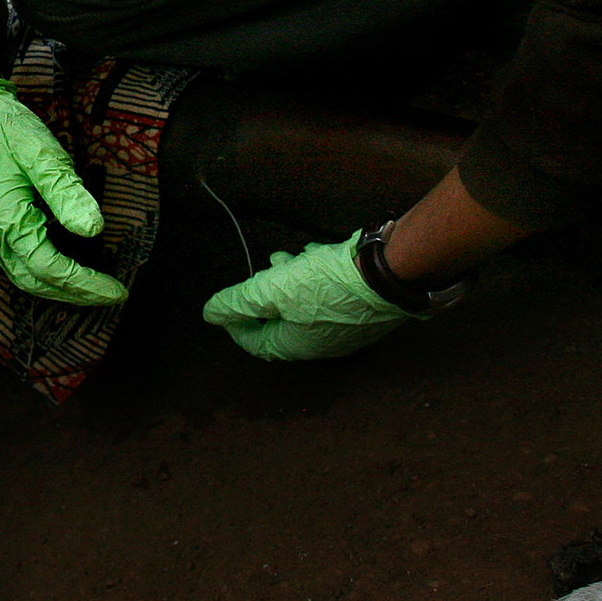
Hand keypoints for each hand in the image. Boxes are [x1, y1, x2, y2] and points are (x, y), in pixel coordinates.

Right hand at [0, 78, 126, 305]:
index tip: (116, 290)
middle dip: (76, 294)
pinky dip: (44, 273)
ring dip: (59, 287)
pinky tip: (66, 265)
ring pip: (24, 277)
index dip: (85, 283)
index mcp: (6, 219)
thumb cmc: (8, 131)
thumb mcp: (42, 154)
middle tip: (110, 295)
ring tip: (93, 287)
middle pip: (36, 282)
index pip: (50, 268)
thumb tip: (93, 229)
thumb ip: (66, 193)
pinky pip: (16, 263)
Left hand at [201, 234, 413, 359]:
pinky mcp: (363, 308)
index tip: (226, 308)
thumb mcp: (272, 289)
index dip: (236, 326)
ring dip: (290, 281)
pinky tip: (315, 254)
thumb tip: (211, 314)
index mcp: (298, 346)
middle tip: (260, 273)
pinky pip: (329, 295)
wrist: (390, 273)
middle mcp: (323, 343)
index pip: (257, 345)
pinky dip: (315, 276)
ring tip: (285, 258)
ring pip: (305, 305)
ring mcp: (346, 327)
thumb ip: (239, 302)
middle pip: (282, 323)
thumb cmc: (329, 284)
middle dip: (265, 296)